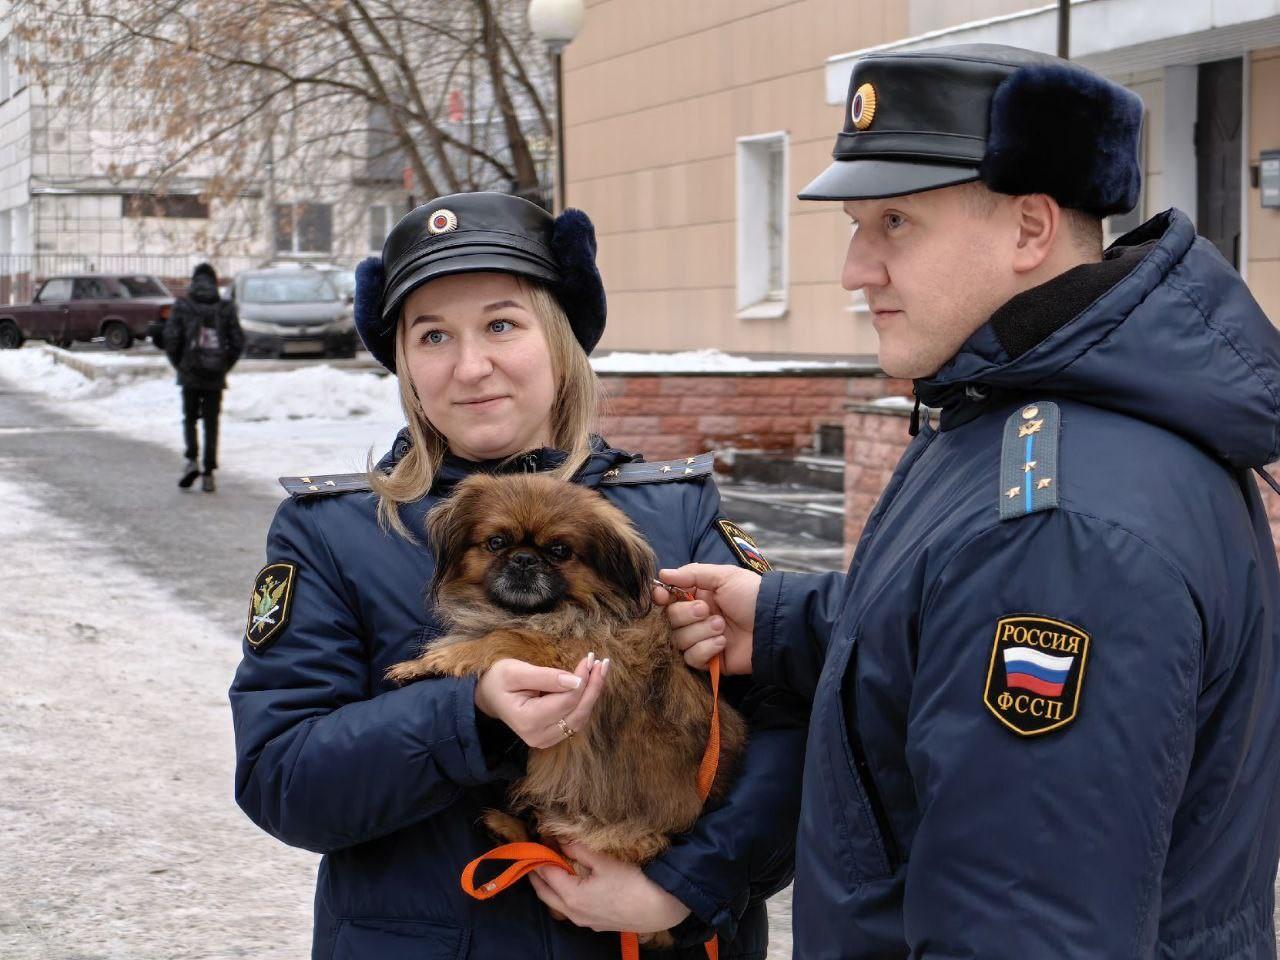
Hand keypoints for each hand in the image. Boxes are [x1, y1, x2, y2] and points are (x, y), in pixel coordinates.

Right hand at [474, 654, 607, 748]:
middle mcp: (538, 736)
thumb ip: (546, 677)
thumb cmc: (499, 680)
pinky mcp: (552, 736)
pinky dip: (585, 702)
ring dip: (592, 694)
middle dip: (593, 687)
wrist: (489, 696)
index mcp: (527, 720)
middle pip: (577, 713)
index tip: (590, 658)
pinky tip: (591, 684)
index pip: (566, 701)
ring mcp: (546, 740)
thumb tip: (575, 680)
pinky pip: (575, 721)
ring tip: (601, 670)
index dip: (582, 679)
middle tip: (603, 663)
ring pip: (580, 719)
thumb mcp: (516, 671)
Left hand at [529, 842, 691, 933]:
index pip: (545, 873)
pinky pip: (570, 911)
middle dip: (537, 874)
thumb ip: (578, 849)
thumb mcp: (604, 861)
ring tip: (550, 868)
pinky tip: (572, 885)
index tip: (537, 840)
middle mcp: (573, 913)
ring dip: (549, 887)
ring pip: (556, 905)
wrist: (660, 908)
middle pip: (544, 893)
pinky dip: (563, 896)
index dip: (539, 855)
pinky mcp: (596, 924)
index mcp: (571, 896)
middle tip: (535, 855)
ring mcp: (584, 921)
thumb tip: (561, 839)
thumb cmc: (633, 883)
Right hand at [653, 563, 758, 674]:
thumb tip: (663, 574)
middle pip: (669, 620)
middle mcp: (696, 618)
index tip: (662, 596)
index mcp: (698, 595)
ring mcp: (702, 640)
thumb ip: (692, 574)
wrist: (773, 624)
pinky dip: (706, 649)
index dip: (661, 598)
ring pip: (678, 640)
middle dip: (685, 614)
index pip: (667, 599)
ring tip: (722, 627)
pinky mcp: (710, 661)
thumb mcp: (724, 576)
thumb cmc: (751, 595)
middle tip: (706, 610)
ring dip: (700, 632)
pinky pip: (692, 658)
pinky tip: (723, 643)